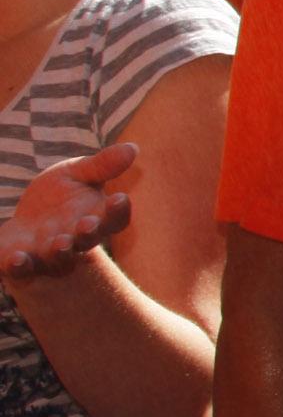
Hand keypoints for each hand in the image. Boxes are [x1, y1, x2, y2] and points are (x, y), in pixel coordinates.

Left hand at [2, 143, 135, 279]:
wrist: (26, 222)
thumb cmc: (58, 195)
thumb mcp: (77, 174)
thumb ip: (101, 165)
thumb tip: (132, 147)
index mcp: (97, 217)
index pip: (115, 218)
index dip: (118, 211)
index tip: (119, 197)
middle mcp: (77, 240)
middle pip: (89, 240)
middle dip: (88, 234)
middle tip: (86, 225)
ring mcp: (49, 253)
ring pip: (60, 259)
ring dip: (61, 252)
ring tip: (60, 243)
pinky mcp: (21, 261)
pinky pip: (22, 269)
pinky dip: (20, 266)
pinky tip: (17, 257)